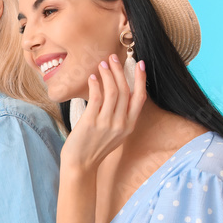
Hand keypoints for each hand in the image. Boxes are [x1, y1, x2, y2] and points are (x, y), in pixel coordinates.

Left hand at [60, 53, 146, 172]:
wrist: (81, 164)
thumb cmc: (95, 147)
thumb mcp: (115, 133)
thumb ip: (120, 116)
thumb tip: (119, 93)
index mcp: (129, 126)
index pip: (140, 98)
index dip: (141, 79)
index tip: (140, 64)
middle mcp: (121, 124)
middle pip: (125, 91)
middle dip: (120, 71)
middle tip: (113, 58)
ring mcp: (106, 123)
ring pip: (112, 92)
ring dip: (107, 75)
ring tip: (102, 64)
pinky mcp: (91, 122)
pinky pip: (96, 98)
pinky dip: (96, 85)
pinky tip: (93, 77)